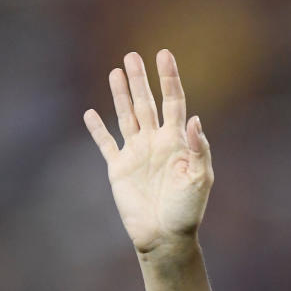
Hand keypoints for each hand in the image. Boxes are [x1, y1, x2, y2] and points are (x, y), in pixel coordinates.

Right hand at [84, 50, 212, 254]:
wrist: (165, 236)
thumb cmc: (187, 210)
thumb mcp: (199, 178)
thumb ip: (198, 149)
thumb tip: (194, 119)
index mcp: (177, 142)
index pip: (174, 102)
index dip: (169, 79)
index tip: (164, 54)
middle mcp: (156, 143)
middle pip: (147, 103)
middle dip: (141, 80)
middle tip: (133, 55)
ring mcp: (137, 154)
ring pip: (127, 116)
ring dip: (121, 94)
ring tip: (117, 71)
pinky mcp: (119, 168)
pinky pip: (106, 143)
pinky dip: (98, 129)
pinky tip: (90, 113)